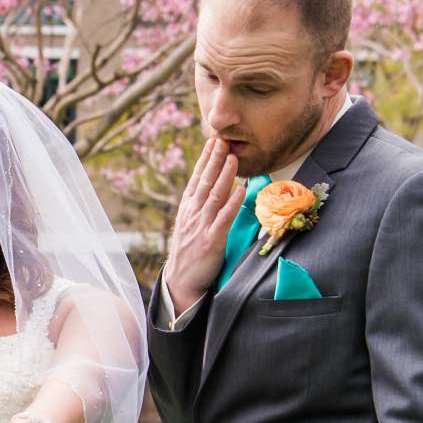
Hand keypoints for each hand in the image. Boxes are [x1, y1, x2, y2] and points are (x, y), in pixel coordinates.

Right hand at [163, 137, 243, 314]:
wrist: (181, 281)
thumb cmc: (188, 253)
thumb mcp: (188, 225)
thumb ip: (199, 207)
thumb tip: (212, 189)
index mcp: (188, 208)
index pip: (196, 179)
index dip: (205, 160)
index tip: (212, 143)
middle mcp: (193, 213)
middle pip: (205, 182)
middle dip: (214, 160)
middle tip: (222, 141)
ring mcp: (202, 226)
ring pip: (215, 195)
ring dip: (225, 176)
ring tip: (233, 158)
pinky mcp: (211, 240)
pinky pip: (224, 218)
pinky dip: (233, 203)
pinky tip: (241, 190)